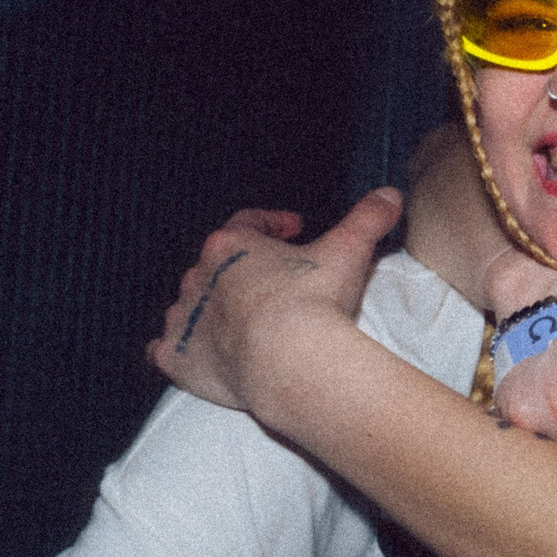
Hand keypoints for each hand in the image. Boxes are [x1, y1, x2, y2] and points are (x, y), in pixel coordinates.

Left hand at [149, 189, 402, 411]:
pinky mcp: (178, 357)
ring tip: (246, 321)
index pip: (248, 223)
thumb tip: (388, 196)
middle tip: (278, 283)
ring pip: (191, 304)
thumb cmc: (312, 303)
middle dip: (245, 271)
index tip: (293, 230)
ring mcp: (185, 318)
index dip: (273, 224)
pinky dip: (181, 348)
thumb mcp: (350, 249)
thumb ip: (368, 218)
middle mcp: (199, 277)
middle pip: (218, 265)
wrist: (290, 361)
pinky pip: (168, 348)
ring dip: (213, 308)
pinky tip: (198, 351)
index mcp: (232, 245)